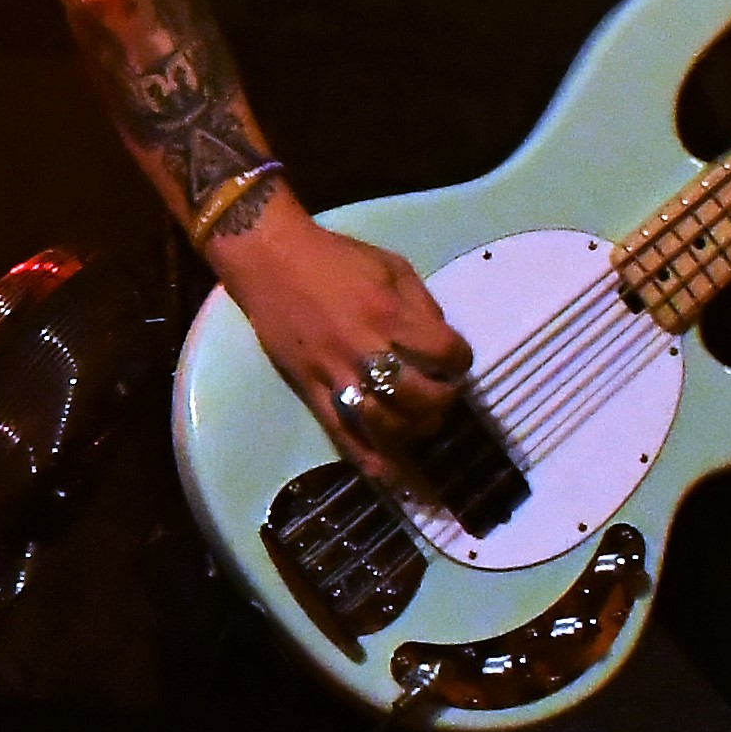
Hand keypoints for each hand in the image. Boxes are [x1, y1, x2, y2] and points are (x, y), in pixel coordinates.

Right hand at [213, 198, 474, 487]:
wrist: (271, 260)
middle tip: (440, 392)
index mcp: (389, 314)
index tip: (454, 358)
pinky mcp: (310, 392)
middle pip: (421, 398)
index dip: (459, 359)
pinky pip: (343, 437)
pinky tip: (391, 472)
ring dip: (413, 431)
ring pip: (386, 426)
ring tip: (419, 420)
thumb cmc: (335, 259)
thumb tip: (442, 343)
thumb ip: (421, 306)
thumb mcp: (391, 265)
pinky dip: (371, 461)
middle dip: (442, 401)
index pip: (446, 354)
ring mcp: (335, 376)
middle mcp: (365, 350)